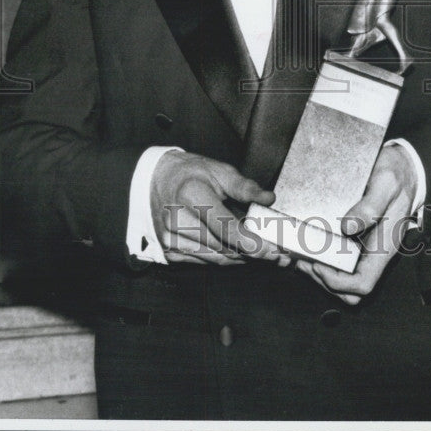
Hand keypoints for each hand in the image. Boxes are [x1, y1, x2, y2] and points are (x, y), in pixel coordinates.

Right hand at [151, 151, 290, 266]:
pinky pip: (204, 261)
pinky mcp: (170, 250)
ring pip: (215, 257)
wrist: (153, 181)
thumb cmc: (188, 173)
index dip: (249, 242)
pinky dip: (225, 259)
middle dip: (252, 253)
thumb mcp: (217, 169)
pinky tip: (241, 255)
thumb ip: (244, 186)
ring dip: (242, 259)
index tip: (271, 249)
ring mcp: (171, 238)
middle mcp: (178, 219)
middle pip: (222, 246)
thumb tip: (268, 199)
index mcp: (192, 194)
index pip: (224, 226)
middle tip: (277, 254)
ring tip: (264, 256)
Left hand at [294, 144, 417, 303]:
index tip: (318, 265)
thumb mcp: (386, 182)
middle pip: (350, 290)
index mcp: (384, 246)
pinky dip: (321, 257)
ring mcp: (365, 248)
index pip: (363, 283)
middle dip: (324, 281)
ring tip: (300, 254)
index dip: (338, 282)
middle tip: (303, 261)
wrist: (403, 168)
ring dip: (319, 272)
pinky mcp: (356, 239)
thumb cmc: (396, 175)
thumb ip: (371, 204)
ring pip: (342, 278)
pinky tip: (307, 243)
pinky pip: (339, 260)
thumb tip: (348, 226)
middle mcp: (374, 252)